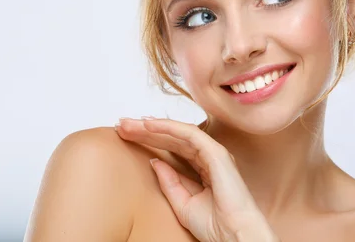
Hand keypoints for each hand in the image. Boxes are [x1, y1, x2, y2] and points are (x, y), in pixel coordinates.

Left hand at [115, 117, 279, 241]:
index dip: (148, 140)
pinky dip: (168, 127)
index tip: (125, 136)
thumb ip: (169, 181)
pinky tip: (148, 125)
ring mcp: (212, 153)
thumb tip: (154, 161)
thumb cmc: (215, 226)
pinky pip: (188, 133)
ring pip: (177, 132)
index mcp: (201, 167)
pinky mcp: (216, 153)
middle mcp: (207, 156)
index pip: (171, 147)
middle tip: (121, 125)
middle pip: (171, 137)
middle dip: (144, 130)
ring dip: (151, 126)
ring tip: (128, 123)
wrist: (233, 236)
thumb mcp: (182, 203)